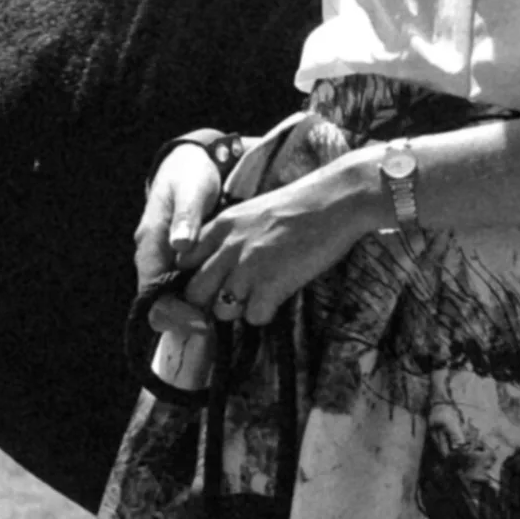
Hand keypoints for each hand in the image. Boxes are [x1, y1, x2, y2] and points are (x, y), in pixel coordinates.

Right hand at [136, 145, 226, 338]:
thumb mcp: (190, 191)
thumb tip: (180, 245)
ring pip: (175, 297)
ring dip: (195, 312)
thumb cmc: (190, 176)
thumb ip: (186, 217)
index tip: (201, 323)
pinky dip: (202, 298)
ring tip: (224, 321)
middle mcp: (154, 257)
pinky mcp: (182, 260)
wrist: (192, 163)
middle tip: (216, 331)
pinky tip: (225, 302)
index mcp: (151, 243)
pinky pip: (187, 287)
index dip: (174, 312)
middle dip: (186, 319)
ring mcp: (167, 260)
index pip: (153, 292)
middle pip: (162, 302)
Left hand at [174, 156, 380, 330]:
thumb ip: (228, 235)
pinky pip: (253, 317)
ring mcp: (248, 266)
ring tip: (260, 296)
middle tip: (233, 299)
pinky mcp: (272, 283)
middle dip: (210, 302)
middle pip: (194, 293)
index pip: (183, 263)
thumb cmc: (300, 207)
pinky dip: (265, 313)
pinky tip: (279, 297)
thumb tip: (217, 264)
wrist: (335, 201)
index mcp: (220, 226)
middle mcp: (228, 247)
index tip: (211, 284)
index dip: (195, 278)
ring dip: (239, 310)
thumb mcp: (251, 212)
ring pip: (221, 310)